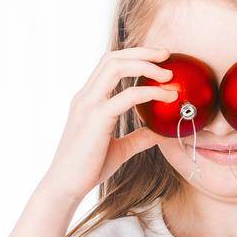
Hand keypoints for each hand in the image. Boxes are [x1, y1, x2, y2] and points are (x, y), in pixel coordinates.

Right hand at [39, 46, 175, 202]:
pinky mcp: (96, 118)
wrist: (66, 185)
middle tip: (167, 54)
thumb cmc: (90, 167)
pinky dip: (150, 92)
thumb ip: (140, 137)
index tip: (159, 59)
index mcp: (88, 99)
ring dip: (145, 64)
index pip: (109, 64)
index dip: (134, 56)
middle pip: (112, 58)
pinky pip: (127, 96)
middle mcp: (86, 96)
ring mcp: (88, 105)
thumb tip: (161, 132)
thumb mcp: (121, 148)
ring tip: (169, 74)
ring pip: (116, 67)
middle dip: (142, 52)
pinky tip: (168, 97)